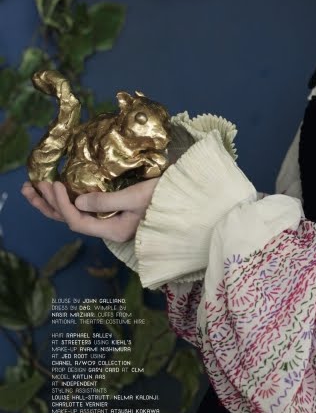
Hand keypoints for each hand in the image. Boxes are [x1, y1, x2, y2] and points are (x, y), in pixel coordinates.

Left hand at [20, 177, 159, 242]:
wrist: (188, 203)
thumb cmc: (167, 198)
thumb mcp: (137, 196)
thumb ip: (107, 200)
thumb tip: (77, 200)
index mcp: (114, 229)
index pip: (77, 220)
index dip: (62, 204)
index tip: (56, 183)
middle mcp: (110, 229)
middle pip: (71, 221)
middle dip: (48, 204)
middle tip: (30, 187)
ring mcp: (113, 222)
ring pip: (76, 216)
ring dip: (54, 203)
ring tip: (35, 189)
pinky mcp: (117, 214)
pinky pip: (86, 211)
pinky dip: (69, 201)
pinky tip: (62, 192)